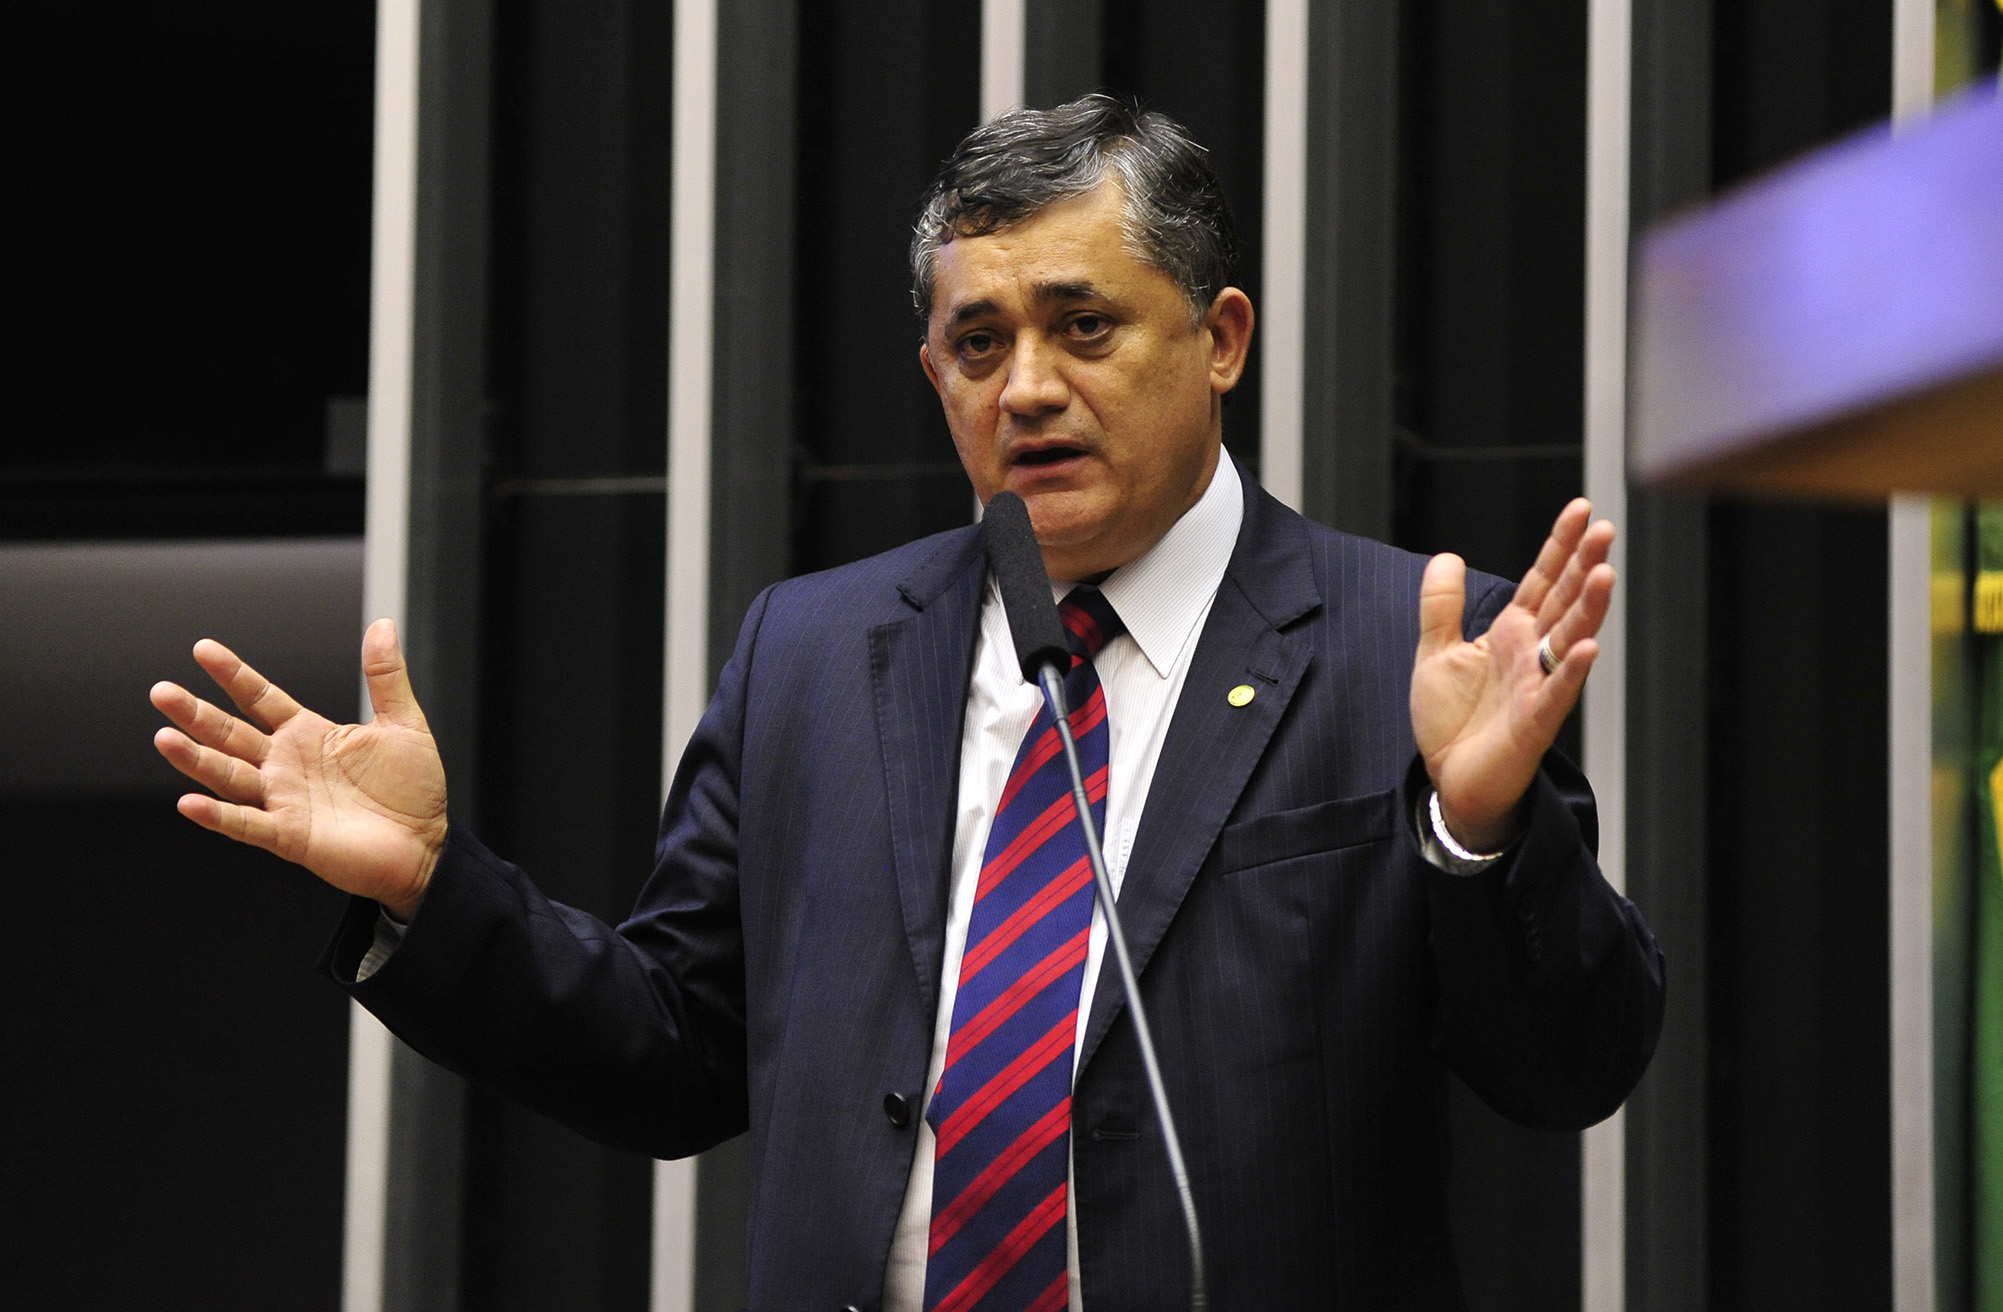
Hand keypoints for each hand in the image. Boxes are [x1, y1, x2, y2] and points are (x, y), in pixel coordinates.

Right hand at [150, 619, 447, 920]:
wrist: (427, 845)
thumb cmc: (413, 790)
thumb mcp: (404, 724)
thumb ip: (386, 676)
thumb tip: (382, 625)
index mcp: (309, 734)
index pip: (260, 698)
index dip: (233, 674)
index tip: (203, 649)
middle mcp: (287, 765)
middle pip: (231, 734)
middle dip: (196, 714)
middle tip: (161, 692)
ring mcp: (284, 800)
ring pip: (229, 776)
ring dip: (196, 759)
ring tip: (164, 738)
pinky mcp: (290, 836)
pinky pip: (247, 824)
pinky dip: (218, 816)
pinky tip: (190, 803)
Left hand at [1409, 498, 1614, 852]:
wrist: (1450, 779)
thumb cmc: (1452, 721)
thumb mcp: (1436, 653)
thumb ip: (1441, 606)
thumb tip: (1447, 556)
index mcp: (1512, 633)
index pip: (1543, 580)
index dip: (1561, 545)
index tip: (1582, 509)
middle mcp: (1533, 653)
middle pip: (1564, 601)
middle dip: (1584, 565)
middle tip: (1606, 529)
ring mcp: (1538, 685)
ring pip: (1570, 639)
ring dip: (1588, 608)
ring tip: (1605, 573)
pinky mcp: (1535, 722)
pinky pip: (1557, 692)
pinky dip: (1572, 670)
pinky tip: (1588, 646)